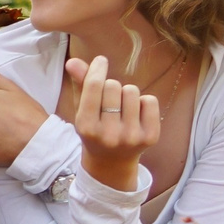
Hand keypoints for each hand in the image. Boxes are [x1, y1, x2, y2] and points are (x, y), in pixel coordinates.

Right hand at [68, 54, 160, 190]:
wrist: (112, 163)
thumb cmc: (95, 129)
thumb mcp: (82, 110)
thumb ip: (80, 84)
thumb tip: (73, 61)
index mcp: (86, 127)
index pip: (94, 86)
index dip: (98, 68)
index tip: (101, 61)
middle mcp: (108, 134)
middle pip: (113, 85)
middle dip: (111, 86)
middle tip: (109, 100)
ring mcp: (130, 137)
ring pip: (132, 91)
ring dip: (127, 94)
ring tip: (122, 108)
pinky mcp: (150, 137)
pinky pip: (150, 100)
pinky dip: (144, 102)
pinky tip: (136, 114)